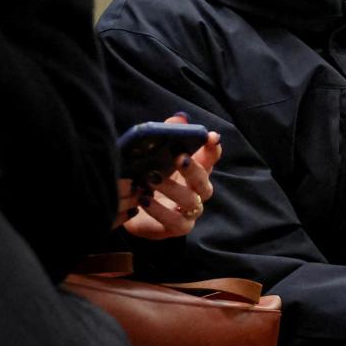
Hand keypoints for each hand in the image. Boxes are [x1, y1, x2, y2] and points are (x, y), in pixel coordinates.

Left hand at [116, 115, 221, 239]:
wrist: (131, 209)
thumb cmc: (148, 178)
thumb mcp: (154, 155)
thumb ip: (167, 135)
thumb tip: (180, 117)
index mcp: (195, 171)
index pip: (211, 157)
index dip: (213, 147)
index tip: (210, 136)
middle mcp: (197, 191)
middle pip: (204, 181)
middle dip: (193, 168)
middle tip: (179, 157)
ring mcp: (190, 211)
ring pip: (190, 201)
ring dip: (172, 188)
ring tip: (151, 177)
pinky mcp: (177, 228)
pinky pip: (174, 221)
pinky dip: (160, 211)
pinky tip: (144, 200)